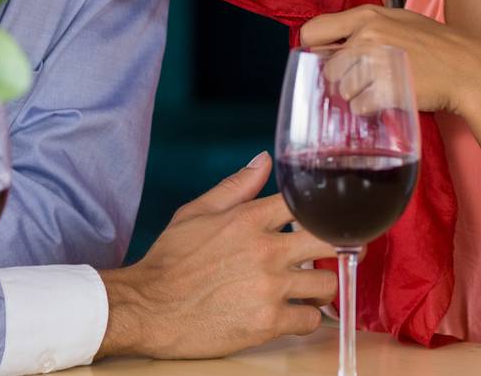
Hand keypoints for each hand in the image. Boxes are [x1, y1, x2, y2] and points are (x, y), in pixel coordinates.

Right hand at [96, 152, 335, 359]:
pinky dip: (306, 318)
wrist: (147, 308)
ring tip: (307, 288)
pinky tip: (293, 313)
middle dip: (333, 245)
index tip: (320, 219)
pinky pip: (311, 320)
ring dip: (320, 286)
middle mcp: (265, 250)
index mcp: (248, 219)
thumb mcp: (197, 212)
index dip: (317, 210)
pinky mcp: (268, 322)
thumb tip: (263, 159)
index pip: (304, 204)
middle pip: (328, 240)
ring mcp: (269, 287)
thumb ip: (236, 186)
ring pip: (326, 283)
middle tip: (328, 253)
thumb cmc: (169, 261)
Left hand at [300, 5, 480, 117]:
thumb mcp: (400, 19)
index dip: (313, 49)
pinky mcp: (385, 90)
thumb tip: (333, 42)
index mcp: (367, 16)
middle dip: (342, 80)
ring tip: (382, 91)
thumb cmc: (437, 45)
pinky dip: (370, 110)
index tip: (323, 60)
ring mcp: (375, 63)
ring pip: (343, 91)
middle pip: (328, 69)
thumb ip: (365, 25)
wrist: (468, 68)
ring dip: (358, 97)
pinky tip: (387, 102)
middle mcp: (367, 36)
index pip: (313, 30)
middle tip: (365, 82)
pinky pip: (359, 108)